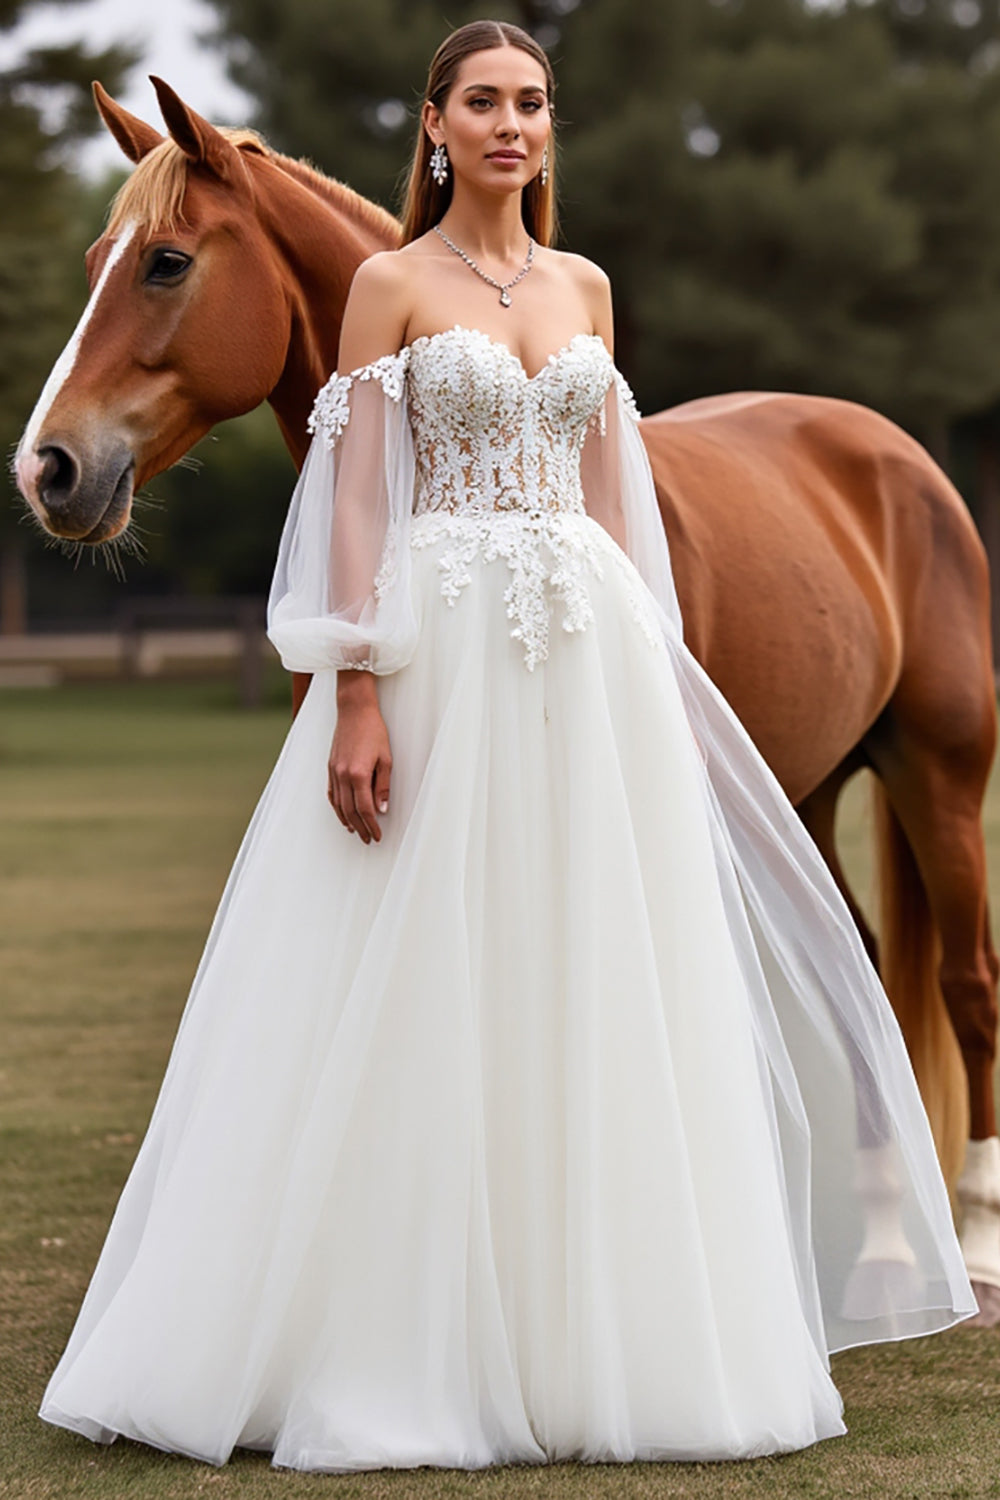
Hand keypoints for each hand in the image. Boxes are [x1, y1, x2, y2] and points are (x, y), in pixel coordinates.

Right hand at [328, 673, 392, 843]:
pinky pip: (331, 793)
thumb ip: (383, 786)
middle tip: (367, 839)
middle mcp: (343, 776)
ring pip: (338, 804)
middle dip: (360, 828)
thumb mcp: (386, 758)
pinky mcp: (330, 767)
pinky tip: (342, 814)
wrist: (354, 710)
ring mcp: (334, 772)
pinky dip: (336, 807)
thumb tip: (382, 809)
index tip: (377, 835)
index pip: (365, 809)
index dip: (371, 825)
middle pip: (350, 811)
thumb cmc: (373, 731)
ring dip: (347, 820)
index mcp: (358, 774)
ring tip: (355, 831)